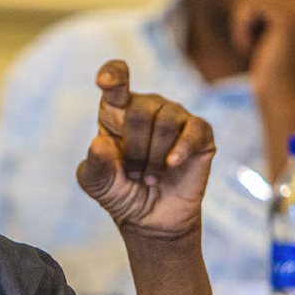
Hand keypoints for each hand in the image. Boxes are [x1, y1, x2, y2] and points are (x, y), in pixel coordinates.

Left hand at [76, 60, 214, 243]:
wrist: (150, 220)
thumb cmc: (121, 193)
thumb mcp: (97, 184)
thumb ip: (94, 165)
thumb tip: (99, 143)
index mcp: (117, 111)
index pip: (116, 78)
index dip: (112, 75)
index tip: (104, 83)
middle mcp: (148, 107)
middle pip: (141, 109)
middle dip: (134, 148)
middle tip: (133, 174)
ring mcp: (176, 118)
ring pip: (166, 120)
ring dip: (154, 156)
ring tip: (150, 178)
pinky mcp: (201, 134)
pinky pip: (194, 130)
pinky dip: (181, 148)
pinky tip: (171, 164)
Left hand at [229, 0, 294, 121]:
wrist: (281, 100)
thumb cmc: (270, 74)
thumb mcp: (267, 33)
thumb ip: (267, 7)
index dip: (250, 7)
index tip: (255, 37)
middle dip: (244, 8)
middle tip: (248, 40)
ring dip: (242, 18)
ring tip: (250, 44)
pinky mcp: (291, 17)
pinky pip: (252, 4)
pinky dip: (241, 26)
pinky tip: (249, 48)